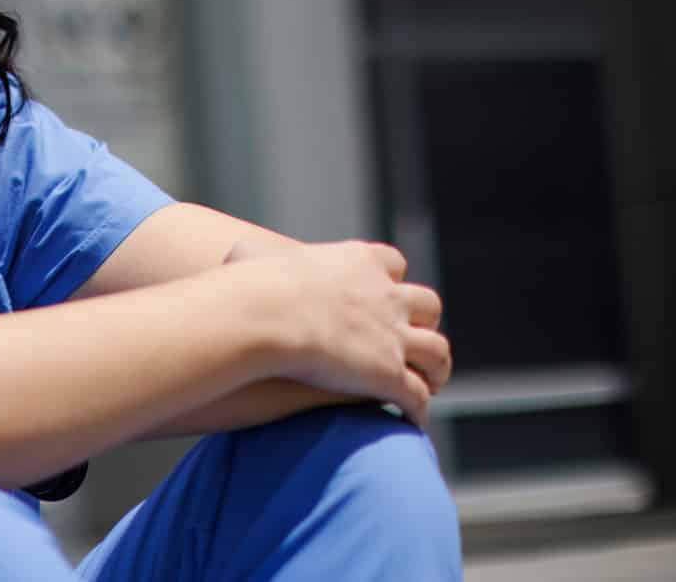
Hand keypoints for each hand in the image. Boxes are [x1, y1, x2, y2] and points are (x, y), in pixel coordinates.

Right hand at [235, 240, 450, 424]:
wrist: (267, 315)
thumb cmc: (250, 284)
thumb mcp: (252, 256)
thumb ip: (257, 255)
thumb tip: (239, 256)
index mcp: (359, 260)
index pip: (393, 263)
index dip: (390, 280)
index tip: (382, 293)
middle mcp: (386, 295)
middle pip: (428, 305)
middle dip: (424, 322)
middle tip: (412, 340)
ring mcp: (393, 336)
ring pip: (437, 353)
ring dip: (435, 369)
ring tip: (427, 383)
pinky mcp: (389, 375)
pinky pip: (416, 397)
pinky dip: (418, 409)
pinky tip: (410, 419)